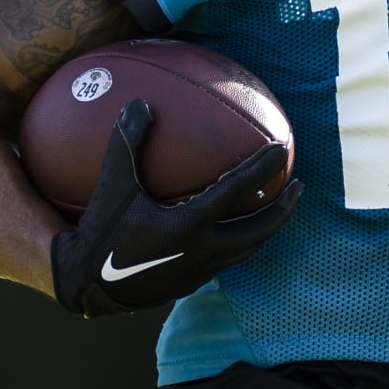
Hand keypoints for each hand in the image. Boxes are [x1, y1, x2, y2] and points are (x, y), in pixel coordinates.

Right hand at [50, 100, 301, 317]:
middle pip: (260, 229)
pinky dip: (242, 240)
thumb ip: (126, 144)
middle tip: (298, 186)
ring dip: (268, 226)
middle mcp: (204, 250)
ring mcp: (202, 271)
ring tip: (277, 207)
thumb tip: (141, 104)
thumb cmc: (101, 231)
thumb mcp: (111, 185)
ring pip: (249, 248)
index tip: (282, 148)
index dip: (262, 167)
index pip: (237, 190)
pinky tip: (235, 228)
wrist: (89, 285)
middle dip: (284, 207)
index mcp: (189, 225)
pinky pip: (229, 259)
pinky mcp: (194, 283)